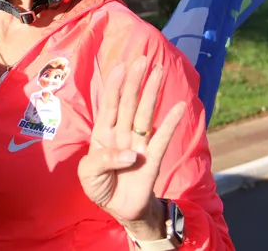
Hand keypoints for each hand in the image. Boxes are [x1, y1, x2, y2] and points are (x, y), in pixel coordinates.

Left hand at [78, 57, 184, 237]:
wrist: (119, 209)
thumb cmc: (100, 186)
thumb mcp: (88, 175)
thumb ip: (104, 161)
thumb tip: (131, 155)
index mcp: (103, 133)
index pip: (109, 105)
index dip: (114, 85)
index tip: (120, 65)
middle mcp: (122, 133)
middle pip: (129, 103)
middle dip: (134, 81)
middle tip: (142, 59)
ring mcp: (139, 144)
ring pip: (145, 114)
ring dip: (152, 93)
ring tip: (158, 71)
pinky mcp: (153, 158)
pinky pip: (163, 138)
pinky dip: (171, 123)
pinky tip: (179, 106)